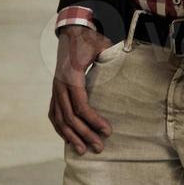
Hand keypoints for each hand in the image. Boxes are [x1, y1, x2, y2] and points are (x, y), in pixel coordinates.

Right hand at [48, 25, 113, 154]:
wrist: (71, 33)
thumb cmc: (89, 40)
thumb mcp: (103, 45)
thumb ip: (113, 56)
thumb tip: (130, 65)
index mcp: (72, 75)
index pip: (80, 105)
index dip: (93, 120)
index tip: (108, 130)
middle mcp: (60, 85)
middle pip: (70, 117)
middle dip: (85, 134)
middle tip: (100, 147)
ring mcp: (55, 89)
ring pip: (59, 119)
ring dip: (71, 136)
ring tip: (83, 151)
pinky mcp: (54, 91)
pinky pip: (54, 114)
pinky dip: (60, 129)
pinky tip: (69, 139)